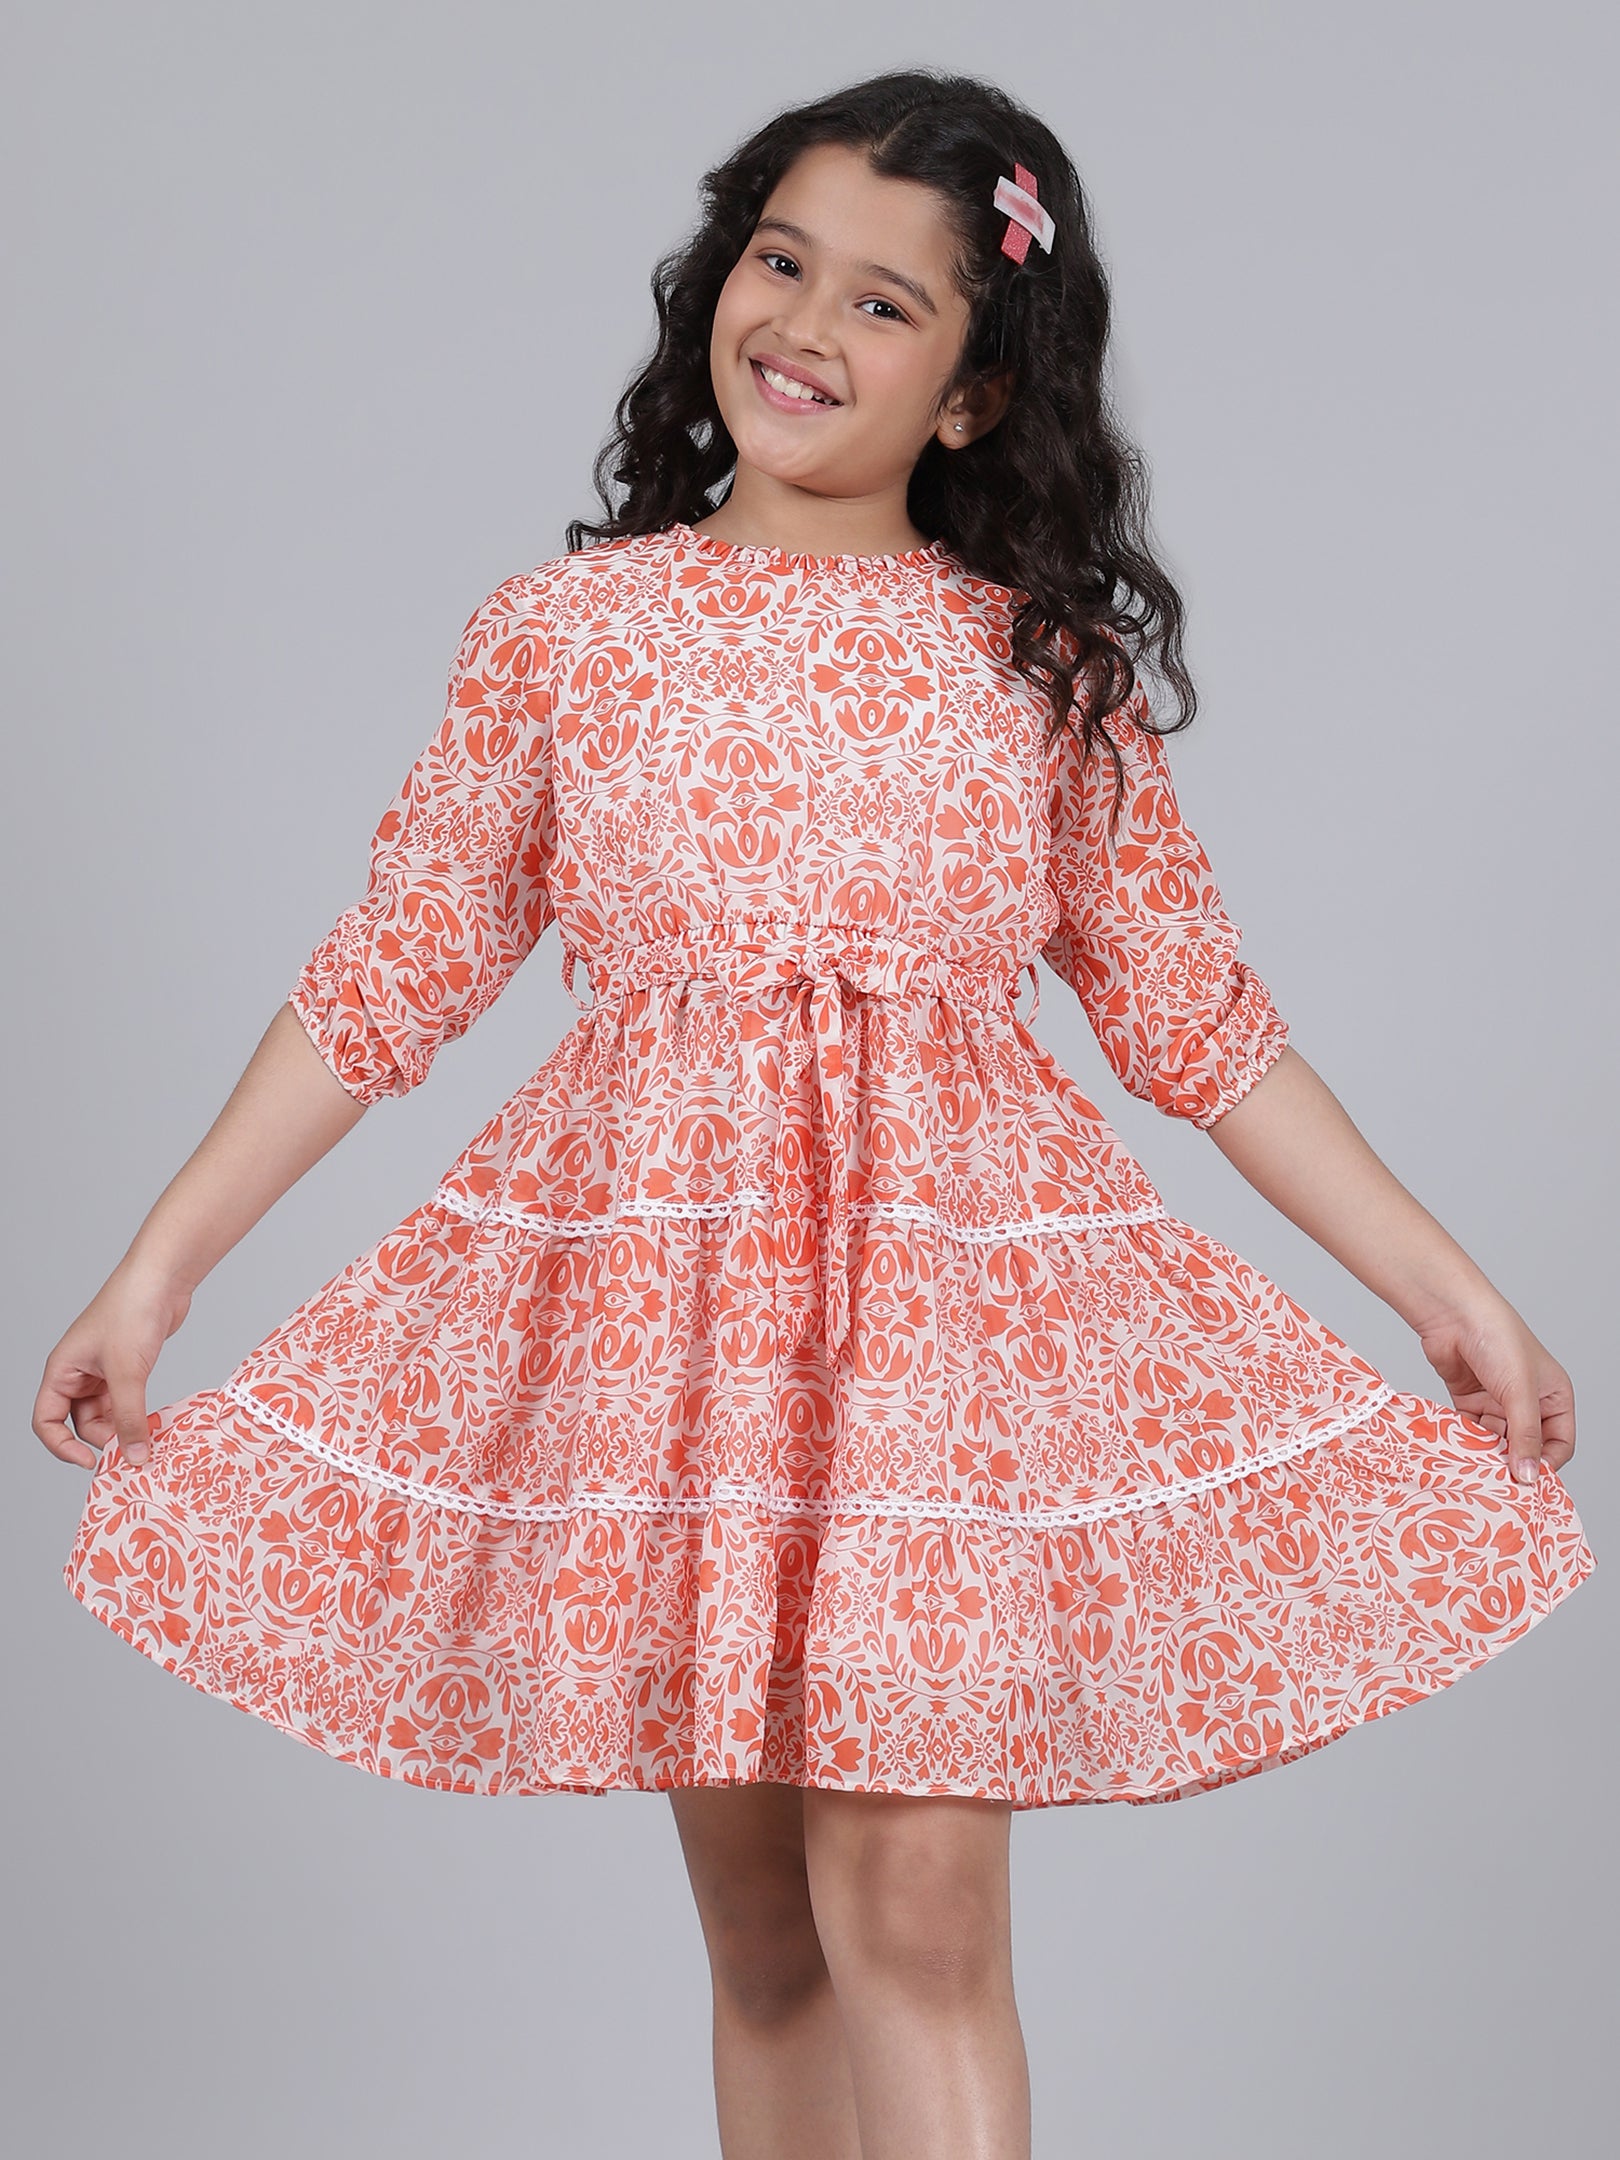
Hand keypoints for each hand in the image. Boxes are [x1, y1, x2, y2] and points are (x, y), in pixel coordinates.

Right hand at [33, 1264, 193, 1470]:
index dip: (62, 1446)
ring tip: (148, 1435)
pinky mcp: (128, 1366)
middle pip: (80, 1422)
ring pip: (105, 1413)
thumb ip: (129, 1418)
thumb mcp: (128, 1373)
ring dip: (124, 1427)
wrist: (162, 1278)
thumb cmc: (132, 1311)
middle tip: (133, 1447)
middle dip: (103, 1437)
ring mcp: (103, 1370)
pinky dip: (137, 1413)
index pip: (46, 1420)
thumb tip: (132, 1456)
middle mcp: (78, 1372)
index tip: (91, 1462)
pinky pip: (126, 1401)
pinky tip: (154, 1422)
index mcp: (62, 1370)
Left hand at [1415, 1295, 1575, 1486]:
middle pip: (1525, 1445)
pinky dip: (1466, 1440)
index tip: (1526, 1482)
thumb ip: (1524, 1436)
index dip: (1545, 1464)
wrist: (1452, 1312)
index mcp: (1554, 1396)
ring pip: (1496, 1440)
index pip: (1559, 1444)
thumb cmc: (1497, 1338)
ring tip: (1475, 1462)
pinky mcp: (1471, 1399)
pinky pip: (1472, 1430)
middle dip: (1511, 1460)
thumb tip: (1529, 1476)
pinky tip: (1458, 1448)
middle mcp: (1529, 1401)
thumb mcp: (1519, 1391)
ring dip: (1486, 1452)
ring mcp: (1498, 1400)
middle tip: (1496, 1479)